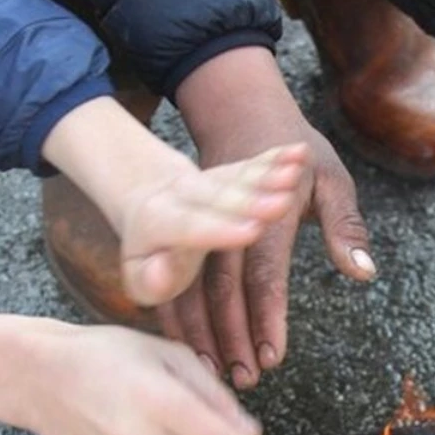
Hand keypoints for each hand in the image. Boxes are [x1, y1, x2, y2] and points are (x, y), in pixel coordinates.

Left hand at [115, 143, 312, 307]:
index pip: (190, 227)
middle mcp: (185, 195)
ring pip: (240, 177)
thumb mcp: (135, 275)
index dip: (219, 229)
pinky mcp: (231, 174)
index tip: (250, 230)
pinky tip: (299, 152)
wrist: (145, 200)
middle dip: (252, 200)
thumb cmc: (146, 254)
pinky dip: (276, 158)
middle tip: (283, 203)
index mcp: (160, 220)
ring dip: (269, 176)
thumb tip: (162, 276)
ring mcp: (210, 182)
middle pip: (220, 197)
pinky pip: (254, 164)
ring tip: (295, 171)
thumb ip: (148, 281)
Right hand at [167, 47, 373, 388]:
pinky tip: (193, 347)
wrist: (243, 113)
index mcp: (269, 211)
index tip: (272, 355)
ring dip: (204, 332)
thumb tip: (362, 271)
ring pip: (194, 287)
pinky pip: (179, 279)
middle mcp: (229, 220)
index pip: (265, 273)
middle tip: (244, 378)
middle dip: (231, 335)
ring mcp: (203, 224)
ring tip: (218, 372)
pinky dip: (182, 315)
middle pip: (223, 288)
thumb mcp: (332, 179)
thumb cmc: (298, 154)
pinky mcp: (189, 231)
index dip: (267, 316)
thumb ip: (346, 228)